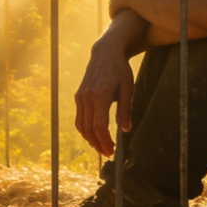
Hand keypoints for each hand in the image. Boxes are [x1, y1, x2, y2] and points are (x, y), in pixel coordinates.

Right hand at [74, 39, 134, 156]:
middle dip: (98, 144)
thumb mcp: (128, 89)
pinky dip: (85, 130)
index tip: (112, 150)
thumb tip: (125, 130)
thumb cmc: (120, 70)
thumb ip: (125, 110)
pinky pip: (79, 118)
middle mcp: (87, 96)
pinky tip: (94, 135)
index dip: (105, 141)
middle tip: (108, 153)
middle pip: (89, 128)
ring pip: (81, 125)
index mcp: (101, 95)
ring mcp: (80, 96)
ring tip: (101, 147)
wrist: (106, 53)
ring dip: (90, 139)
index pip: (99, 125)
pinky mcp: (78, 96)